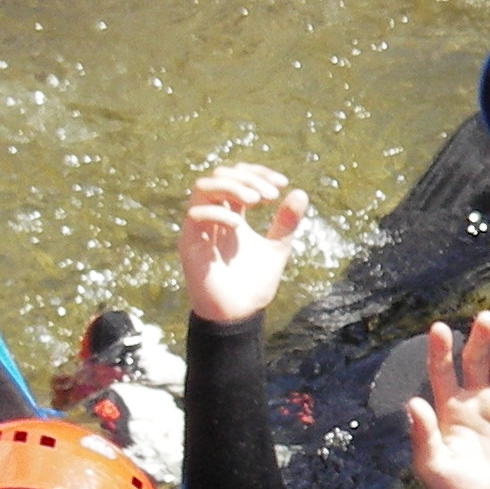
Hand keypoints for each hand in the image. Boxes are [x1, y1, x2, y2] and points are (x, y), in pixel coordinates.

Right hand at [179, 163, 308, 323]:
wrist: (238, 314)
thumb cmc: (255, 283)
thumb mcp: (277, 247)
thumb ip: (287, 222)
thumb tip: (300, 192)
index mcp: (232, 213)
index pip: (238, 177)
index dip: (258, 174)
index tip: (282, 183)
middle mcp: (214, 216)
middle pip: (219, 175)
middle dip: (247, 178)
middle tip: (270, 195)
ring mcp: (200, 228)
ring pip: (203, 187)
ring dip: (232, 187)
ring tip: (256, 200)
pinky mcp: (189, 243)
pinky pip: (196, 214)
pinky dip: (219, 213)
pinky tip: (240, 226)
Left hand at [406, 313, 489, 488]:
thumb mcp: (434, 466)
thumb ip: (424, 435)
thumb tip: (413, 403)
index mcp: (449, 407)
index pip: (443, 370)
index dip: (441, 349)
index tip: (439, 328)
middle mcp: (475, 398)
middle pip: (476, 359)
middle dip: (480, 337)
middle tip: (486, 318)